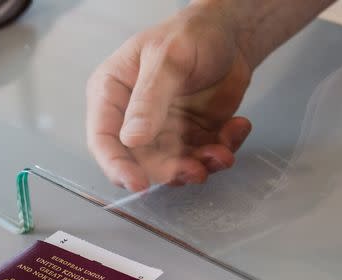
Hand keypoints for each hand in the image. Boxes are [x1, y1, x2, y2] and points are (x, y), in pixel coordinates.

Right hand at [87, 1, 253, 190]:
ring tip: (223, 152)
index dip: (117, 166)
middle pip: (141, 162)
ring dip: (200, 165)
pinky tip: (237, 127)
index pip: (103, 139)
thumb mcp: (168, 58)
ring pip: (174, 167)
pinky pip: (202, 158)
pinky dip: (223, 151)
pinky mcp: (190, 138)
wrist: (230, 34)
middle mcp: (133, 118)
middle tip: (196, 167)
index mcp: (113, 93)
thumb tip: (131, 138)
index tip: (139, 184)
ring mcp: (163, 131)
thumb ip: (150, 98)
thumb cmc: (191, 33)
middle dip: (171, 170)